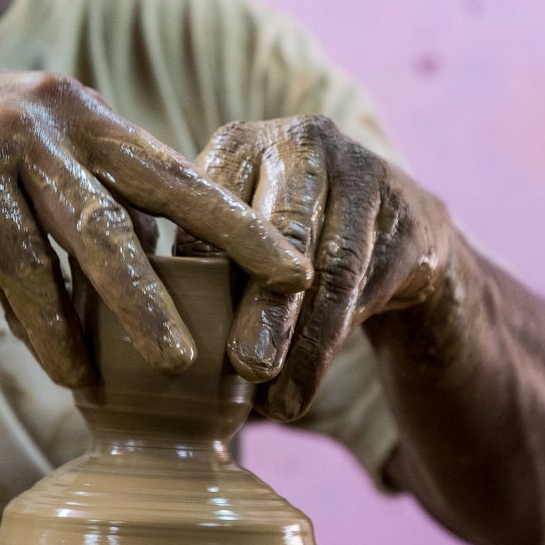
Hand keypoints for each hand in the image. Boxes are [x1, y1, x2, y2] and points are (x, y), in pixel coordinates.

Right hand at [0, 56, 310, 385]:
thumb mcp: (24, 174)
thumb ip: (78, 223)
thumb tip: (127, 298)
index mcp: (87, 117)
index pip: (177, 170)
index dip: (236, 215)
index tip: (290, 255)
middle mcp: (60, 120)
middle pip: (164, 187)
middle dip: (234, 238)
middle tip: (291, 284)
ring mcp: (10, 145)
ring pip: (95, 233)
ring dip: (140, 304)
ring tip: (178, 362)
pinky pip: (19, 268)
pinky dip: (47, 324)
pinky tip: (71, 371)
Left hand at [177, 115, 456, 420]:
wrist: (395, 228)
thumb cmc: (290, 244)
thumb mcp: (240, 239)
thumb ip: (202, 272)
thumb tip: (142, 349)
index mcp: (240, 143)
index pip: (208, 208)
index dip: (193, 276)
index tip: (176, 340)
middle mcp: (300, 143)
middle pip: (279, 228)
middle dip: (261, 305)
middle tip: (245, 368)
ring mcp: (358, 171)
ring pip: (328, 265)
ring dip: (302, 340)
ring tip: (275, 401)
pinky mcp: (401, 211)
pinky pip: (364, 286)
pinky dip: (328, 347)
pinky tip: (301, 392)